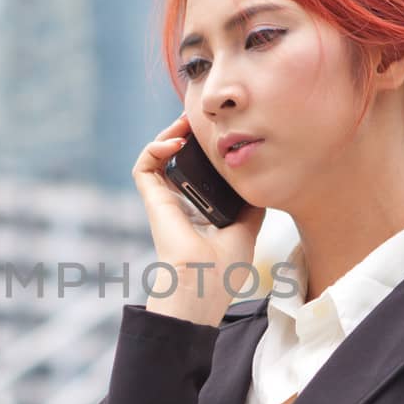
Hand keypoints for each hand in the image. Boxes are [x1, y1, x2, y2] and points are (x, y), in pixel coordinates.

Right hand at [132, 114, 265, 324]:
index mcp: (199, 209)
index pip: (197, 171)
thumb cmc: (224, 268)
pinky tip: (175, 141)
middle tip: (203, 121)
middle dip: (187, 135)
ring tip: (186, 123)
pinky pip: (144, 166)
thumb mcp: (247, 228)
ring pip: (157, 156)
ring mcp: (164, 200)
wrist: (204, 282)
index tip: (219, 134)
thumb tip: (259, 183)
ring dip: (169, 134)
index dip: (204, 150)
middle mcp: (179, 202)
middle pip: (177, 159)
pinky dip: (155, 148)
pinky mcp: (153, 199)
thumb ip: (250, 204)